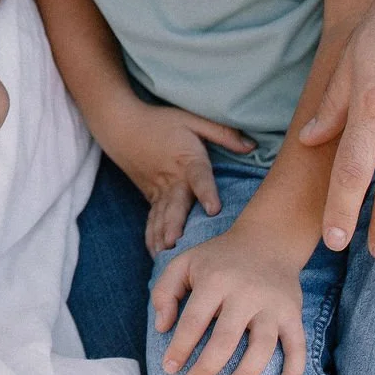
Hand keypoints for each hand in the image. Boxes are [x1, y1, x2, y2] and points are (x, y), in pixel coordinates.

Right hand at [94, 102, 256, 254]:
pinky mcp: (150, 196)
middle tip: (175, 243)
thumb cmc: (161, 121)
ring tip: (164, 254)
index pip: (199, 177)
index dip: (206, 192)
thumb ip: (223, 133)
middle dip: (175, 224)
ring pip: (160, 215)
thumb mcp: (193, 120)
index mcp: (187, 160)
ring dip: (162, 234)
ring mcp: (158, 190)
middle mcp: (172, 179)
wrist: (121, 124)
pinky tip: (155, 253)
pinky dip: (152, 236)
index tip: (213, 209)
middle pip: (175, 204)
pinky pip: (151, 219)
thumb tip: (252, 147)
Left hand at [152, 229, 309, 374]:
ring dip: (247, 374)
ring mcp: (272, 305)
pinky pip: (297, 347)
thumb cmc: (218, 258)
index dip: (180, 347)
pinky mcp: (293, 314)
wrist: (268, 240)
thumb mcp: (184, 262)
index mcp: (215, 280)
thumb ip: (165, 292)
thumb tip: (162, 328)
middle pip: (226, 337)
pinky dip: (294, 373)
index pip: (194, 320)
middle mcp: (245, 293)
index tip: (169, 369)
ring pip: (262, 346)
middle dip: (207, 366)